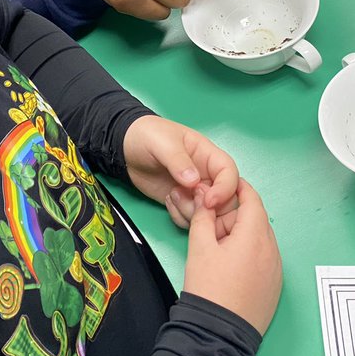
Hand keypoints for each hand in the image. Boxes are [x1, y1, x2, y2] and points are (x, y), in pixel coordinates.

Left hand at [122, 114, 239, 237]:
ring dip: (192, 213)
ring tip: (172, 196)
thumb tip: (193, 181)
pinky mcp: (182, 203)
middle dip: (210, 207)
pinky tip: (168, 202)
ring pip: (209, 213)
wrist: (125, 148)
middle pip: (226, 199)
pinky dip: (181, 218)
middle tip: (188, 201)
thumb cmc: (147, 135)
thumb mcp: (163, 143)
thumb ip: (179, 160)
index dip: (225, 189)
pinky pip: (192, 219)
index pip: (230, 173)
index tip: (209, 200)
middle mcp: (206, 175)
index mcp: (208, 155)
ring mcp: (195, 191)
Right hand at [183, 179, 282, 333]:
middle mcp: (272, 250)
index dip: (237, 188)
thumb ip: (203, 216)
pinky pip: (263, 259)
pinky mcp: (274, 286)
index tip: (222, 185)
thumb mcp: (200, 247)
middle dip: (233, 217)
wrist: (219, 334)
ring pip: (259, 240)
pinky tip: (229, 267)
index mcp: (256, 236)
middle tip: (209, 226)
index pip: (252, 199)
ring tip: (216, 250)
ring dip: (241, 236)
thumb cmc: (209, 288)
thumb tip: (206, 198)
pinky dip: (249, 254)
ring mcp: (276, 270)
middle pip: (255, 220)